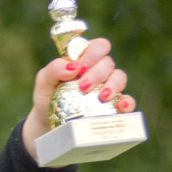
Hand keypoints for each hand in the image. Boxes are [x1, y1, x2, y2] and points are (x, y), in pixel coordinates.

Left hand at [22, 37, 136, 155]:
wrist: (49, 125)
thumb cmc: (47, 98)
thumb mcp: (43, 83)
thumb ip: (53, 69)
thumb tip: (72, 67)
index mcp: (84, 60)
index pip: (98, 46)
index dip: (93, 53)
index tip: (80, 68)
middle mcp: (99, 72)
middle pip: (108, 63)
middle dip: (97, 73)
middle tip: (83, 87)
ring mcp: (108, 88)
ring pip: (120, 78)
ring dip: (113, 85)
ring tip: (102, 97)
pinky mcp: (114, 107)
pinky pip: (128, 101)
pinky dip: (128, 102)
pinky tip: (122, 106)